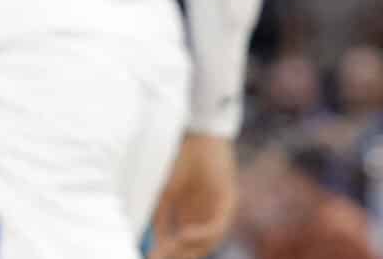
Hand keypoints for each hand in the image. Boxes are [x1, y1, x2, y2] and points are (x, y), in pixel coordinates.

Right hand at [149, 132, 235, 258]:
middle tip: (161, 256)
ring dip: (189, 248)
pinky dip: (201, 234)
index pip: (183, 242)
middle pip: (197, 246)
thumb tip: (155, 240)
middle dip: (179, 254)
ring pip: (208, 241)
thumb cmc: (180, 159)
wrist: (198, 135)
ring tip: (170, 249)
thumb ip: (161, 216)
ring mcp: (219, 212)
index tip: (153, 255)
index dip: (169, 251)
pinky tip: (184, 235)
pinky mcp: (228, 204)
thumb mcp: (166, 193)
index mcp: (193, 215)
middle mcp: (207, 217)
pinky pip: (217, 227)